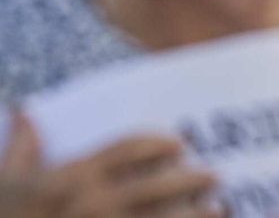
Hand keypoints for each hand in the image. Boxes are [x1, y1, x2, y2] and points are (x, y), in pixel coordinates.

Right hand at [0, 112, 216, 217]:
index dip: (159, 144)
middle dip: (192, 179)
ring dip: (197, 216)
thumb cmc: (0, 215)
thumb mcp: (1, 181)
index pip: (129, 148)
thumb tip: (25, 108)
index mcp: (71, 178)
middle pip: (160, 185)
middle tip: (212, 175)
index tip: (178, 144)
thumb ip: (21, 147)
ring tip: (219, 211)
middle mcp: (93, 205)